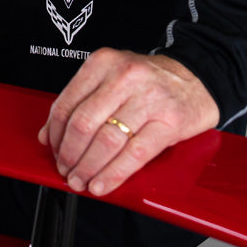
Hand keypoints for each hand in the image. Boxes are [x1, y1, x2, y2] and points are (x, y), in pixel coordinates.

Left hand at [37, 47, 218, 196]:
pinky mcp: (169, 122)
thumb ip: (81, 100)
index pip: (67, 102)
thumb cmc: (150, 81)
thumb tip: (49, 134)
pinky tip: (101, 184)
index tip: (52, 149)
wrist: (197, 78)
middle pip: (83, 124)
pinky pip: (134, 155)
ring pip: (106, 141)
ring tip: (80, 181)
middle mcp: (124, 76)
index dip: (55, 133)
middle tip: (65, 170)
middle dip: (69, 154)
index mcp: (104, 62)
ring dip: (88, 168)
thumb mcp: (112, 77)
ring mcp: (149, 99)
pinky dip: (113, 174)